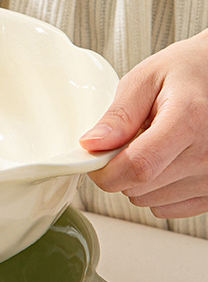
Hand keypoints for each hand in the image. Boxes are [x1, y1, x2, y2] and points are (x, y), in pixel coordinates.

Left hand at [80, 31, 207, 218]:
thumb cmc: (187, 72)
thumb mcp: (146, 79)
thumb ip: (118, 115)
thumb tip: (91, 145)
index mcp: (189, 121)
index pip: (138, 167)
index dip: (106, 171)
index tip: (95, 160)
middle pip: (140, 186)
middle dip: (120, 168)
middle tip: (132, 139)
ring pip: (151, 200)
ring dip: (140, 179)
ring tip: (156, 144)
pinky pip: (170, 208)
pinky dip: (159, 190)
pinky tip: (168, 161)